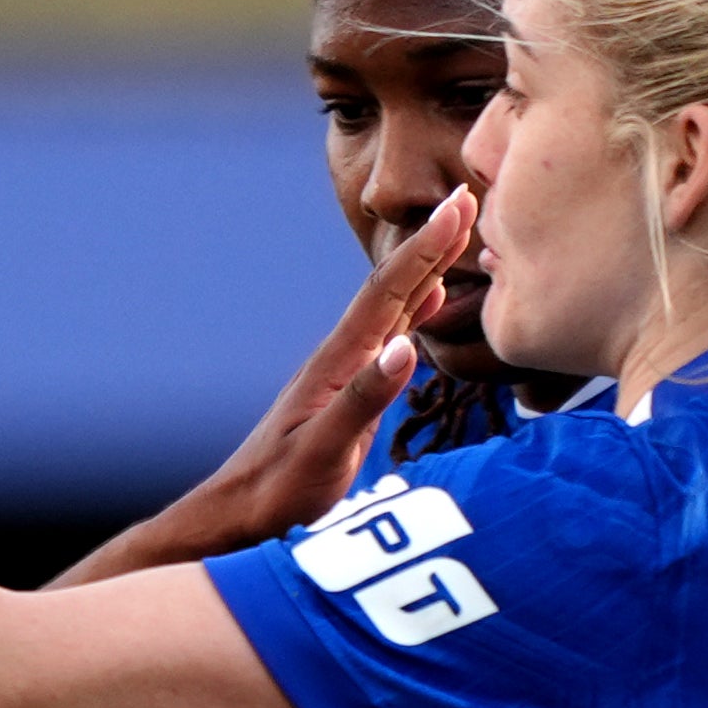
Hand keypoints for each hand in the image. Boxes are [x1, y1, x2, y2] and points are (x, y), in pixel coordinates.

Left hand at [137, 189, 473, 562]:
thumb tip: (404, 348)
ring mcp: (346, 372)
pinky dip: (414, 307)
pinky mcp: (349, 391)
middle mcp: (343, 356)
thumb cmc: (280, 490)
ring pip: (392, 306)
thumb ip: (365, 400)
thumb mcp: (326, 450)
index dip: (426, 248)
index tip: (459, 205)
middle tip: (467, 196)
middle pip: (393, 287)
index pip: (388, 292)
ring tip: (455, 231)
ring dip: (425, 266)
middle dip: (431, 242)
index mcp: (339, 362)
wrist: (240, 512)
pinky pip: (390, 335)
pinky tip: (427, 298)